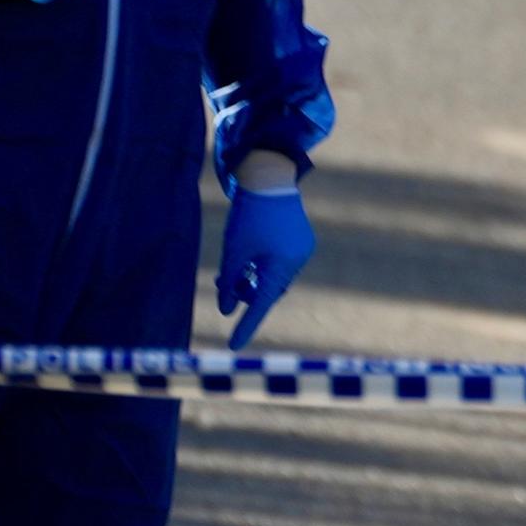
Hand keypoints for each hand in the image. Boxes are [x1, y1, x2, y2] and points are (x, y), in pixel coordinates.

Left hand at [217, 184, 315, 343]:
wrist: (269, 179)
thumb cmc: (248, 216)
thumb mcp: (233, 251)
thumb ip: (229, 283)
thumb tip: (226, 310)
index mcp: (281, 266)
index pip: (261, 304)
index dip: (245, 325)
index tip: (233, 346)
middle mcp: (296, 261)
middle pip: (268, 290)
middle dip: (246, 291)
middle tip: (224, 283)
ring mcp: (302, 251)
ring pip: (274, 277)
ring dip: (254, 278)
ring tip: (233, 270)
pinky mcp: (301, 241)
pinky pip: (281, 263)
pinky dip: (264, 266)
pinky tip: (251, 256)